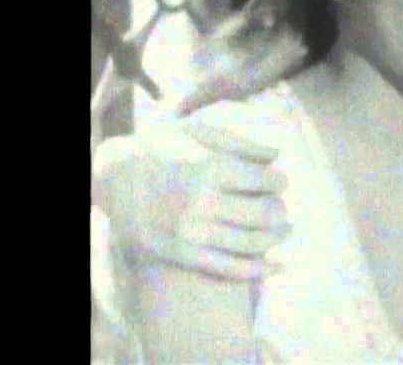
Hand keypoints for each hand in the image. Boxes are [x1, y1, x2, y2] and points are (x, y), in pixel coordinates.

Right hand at [94, 124, 291, 279]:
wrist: (117, 178)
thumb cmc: (163, 149)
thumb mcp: (197, 132)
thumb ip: (240, 142)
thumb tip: (278, 155)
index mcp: (209, 167)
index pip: (266, 182)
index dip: (280, 182)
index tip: (280, 183)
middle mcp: (202, 201)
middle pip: (264, 214)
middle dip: (281, 211)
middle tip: (283, 209)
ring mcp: (191, 231)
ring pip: (252, 242)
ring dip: (277, 239)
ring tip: (285, 232)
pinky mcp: (182, 254)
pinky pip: (230, 268)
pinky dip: (259, 270)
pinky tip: (278, 267)